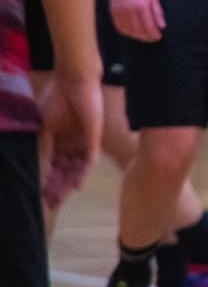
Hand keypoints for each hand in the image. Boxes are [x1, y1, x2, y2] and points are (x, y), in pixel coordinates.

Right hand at [39, 70, 101, 206]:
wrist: (74, 83)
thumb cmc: (56, 100)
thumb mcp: (42, 128)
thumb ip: (41, 148)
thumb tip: (36, 169)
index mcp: (57, 141)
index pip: (51, 166)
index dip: (45, 181)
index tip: (39, 196)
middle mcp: (70, 145)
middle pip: (63, 171)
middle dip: (56, 187)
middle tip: (50, 203)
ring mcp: (82, 143)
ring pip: (75, 170)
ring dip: (67, 185)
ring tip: (60, 198)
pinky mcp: (93, 140)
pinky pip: (89, 161)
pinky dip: (82, 174)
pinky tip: (76, 186)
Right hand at [110, 0, 163, 41]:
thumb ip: (157, 12)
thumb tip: (161, 26)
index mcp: (142, 6)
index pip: (148, 26)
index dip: (154, 34)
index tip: (158, 36)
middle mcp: (130, 10)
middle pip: (138, 31)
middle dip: (147, 37)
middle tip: (152, 38)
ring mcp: (120, 11)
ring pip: (128, 31)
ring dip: (137, 36)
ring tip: (144, 36)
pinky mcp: (113, 11)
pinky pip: (119, 26)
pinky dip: (126, 32)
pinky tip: (132, 32)